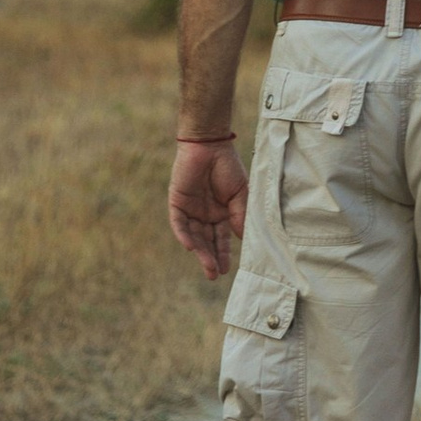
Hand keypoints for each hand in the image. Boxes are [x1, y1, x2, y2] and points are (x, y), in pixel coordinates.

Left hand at [168, 140, 248, 279]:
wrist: (210, 145)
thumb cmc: (228, 166)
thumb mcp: (241, 193)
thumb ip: (240, 215)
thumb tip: (243, 239)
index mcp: (221, 213)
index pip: (222, 238)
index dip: (224, 253)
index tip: (227, 270)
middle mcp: (205, 215)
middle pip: (207, 241)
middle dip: (211, 258)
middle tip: (215, 275)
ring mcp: (191, 209)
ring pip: (194, 236)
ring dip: (200, 251)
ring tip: (208, 267)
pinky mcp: (177, 202)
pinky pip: (179, 223)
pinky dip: (184, 235)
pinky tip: (191, 247)